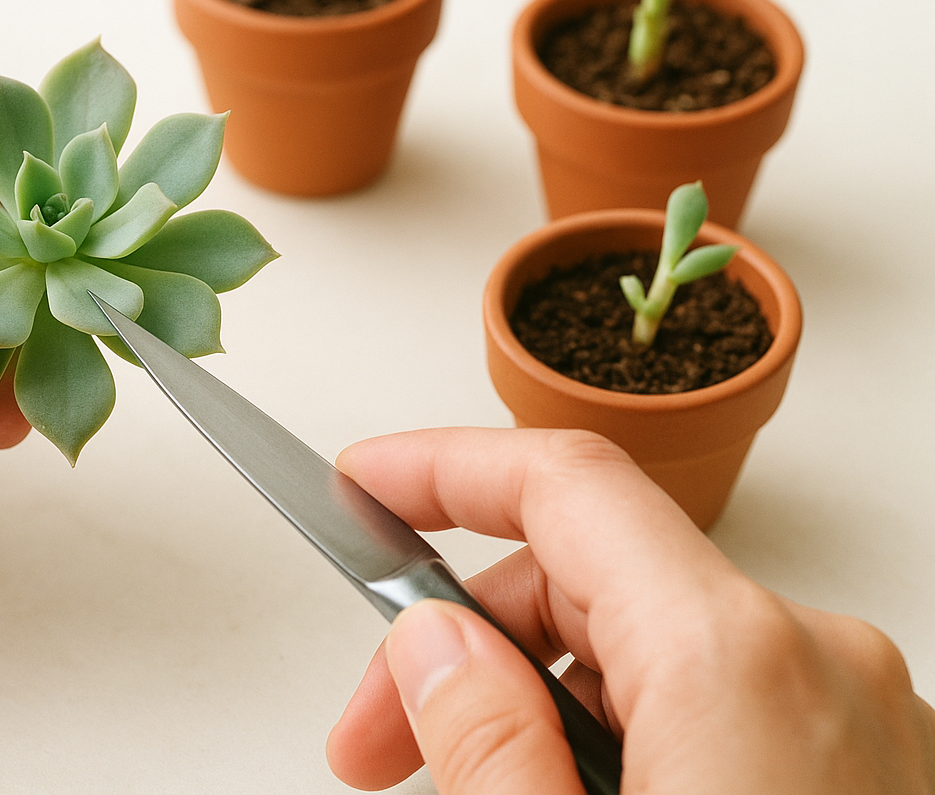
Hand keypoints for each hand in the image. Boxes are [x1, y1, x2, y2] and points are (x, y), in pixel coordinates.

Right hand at [325, 428, 934, 792]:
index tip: (360, 488)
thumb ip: (486, 740)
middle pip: (597, 576)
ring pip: (653, 650)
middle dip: (468, 641)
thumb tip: (433, 643)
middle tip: (376, 743)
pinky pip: (718, 707)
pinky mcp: (873, 774)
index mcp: (737, 662)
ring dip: (541, 703)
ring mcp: (863, 720)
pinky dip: (627, 736)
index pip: (564, 484)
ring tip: (471, 787)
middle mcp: (819, 661)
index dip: (441, 469)